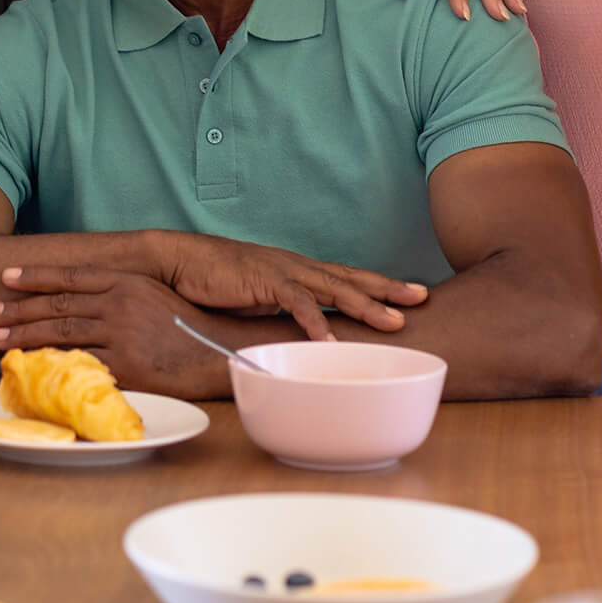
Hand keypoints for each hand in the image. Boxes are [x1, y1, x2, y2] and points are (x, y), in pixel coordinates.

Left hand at [0, 270, 235, 398]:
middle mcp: (121, 303)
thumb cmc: (185, 325)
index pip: (71, 276)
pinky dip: (51, 365)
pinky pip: (80, 365)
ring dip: (25, 336)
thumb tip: (79, 296)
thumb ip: (118, 290)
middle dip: (19, 308)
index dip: (36, 276)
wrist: (216, 352)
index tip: (6, 276)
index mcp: (126, 281)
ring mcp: (122, 335)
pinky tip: (30, 367)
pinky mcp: (126, 366)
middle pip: (59, 305)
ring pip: (62, 334)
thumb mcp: (152, 294)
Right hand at [154, 232, 426, 338]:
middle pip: (350, 277)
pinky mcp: (263, 281)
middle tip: (422, 296)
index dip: (378, 284)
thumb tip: (303, 335)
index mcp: (296, 270)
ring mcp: (281, 271)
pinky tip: (331, 341)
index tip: (409, 292)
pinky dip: (315, 323)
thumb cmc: (215, 282)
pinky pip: (296, 303)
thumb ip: (281, 312)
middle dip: (388, 288)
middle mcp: (295, 267)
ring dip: (365, 305)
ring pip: (333, 287)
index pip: (345, 276)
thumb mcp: (257, 299)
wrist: (179, 261)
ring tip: (393, 322)